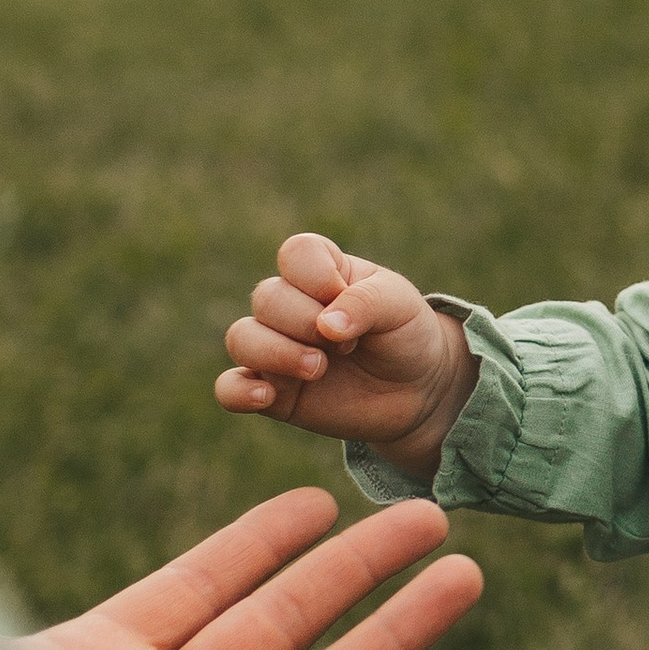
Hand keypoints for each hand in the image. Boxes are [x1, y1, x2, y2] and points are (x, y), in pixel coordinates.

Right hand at [216, 233, 476, 476]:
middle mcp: (291, 306)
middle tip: (348, 345)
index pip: (295, 253)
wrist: (418, 390)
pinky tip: (266, 396)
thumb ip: (366, 303)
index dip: (318, 276)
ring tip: (318, 369)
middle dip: (306, 321)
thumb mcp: (400, 307)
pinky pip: (229, 388)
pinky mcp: (273, 392)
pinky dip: (238, 391)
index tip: (346, 296)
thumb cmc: (406, 335)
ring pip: (241, 338)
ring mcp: (277, 348)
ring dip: (276, 353)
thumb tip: (325, 325)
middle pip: (267, 297)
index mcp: (322, 271)